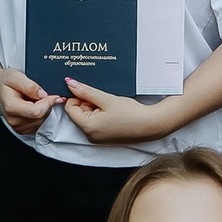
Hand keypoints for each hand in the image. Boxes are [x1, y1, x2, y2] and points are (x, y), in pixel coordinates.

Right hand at [0, 64, 61, 135]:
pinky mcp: (23, 130)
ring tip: (32, 99)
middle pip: (41, 116)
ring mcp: (18, 127)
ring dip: (44, 109)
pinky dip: (41, 114)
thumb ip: (29, 85)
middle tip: (38, 94)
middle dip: (46, 104)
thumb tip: (43, 95)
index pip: (37, 112)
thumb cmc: (4, 82)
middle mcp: (14, 120)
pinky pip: (40, 123)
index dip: (48, 103)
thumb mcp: (15, 76)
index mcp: (11, 108)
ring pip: (42, 120)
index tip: (52, 95)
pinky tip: (32, 106)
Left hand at [62, 80, 180, 144]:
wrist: (151, 124)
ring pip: (87, 117)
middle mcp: (90, 135)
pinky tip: (113, 111)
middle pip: (78, 113)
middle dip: (88, 103)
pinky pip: (95, 123)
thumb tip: (69, 83)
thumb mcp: (106, 99)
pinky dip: (101, 114)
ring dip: (95, 108)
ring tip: (111, 105)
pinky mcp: (104, 138)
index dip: (77, 96)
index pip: (70, 108)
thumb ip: (86, 91)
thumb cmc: (131, 113)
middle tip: (104, 99)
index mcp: (88, 127)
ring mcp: (97, 138)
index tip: (89, 91)